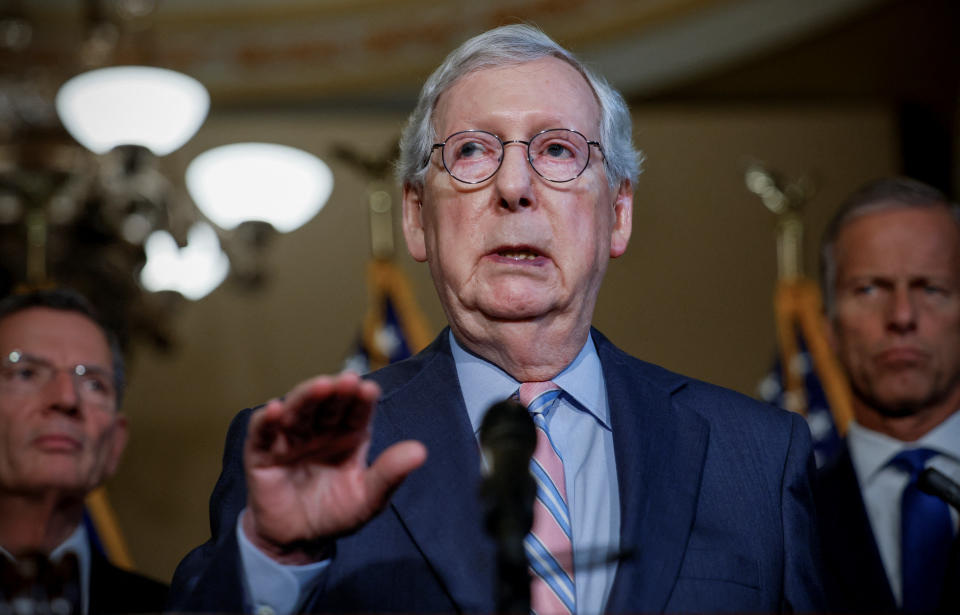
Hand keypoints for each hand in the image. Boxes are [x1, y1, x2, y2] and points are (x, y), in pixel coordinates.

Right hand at [242, 371, 426, 563]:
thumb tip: (421, 451)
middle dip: (337, 392)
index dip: (362, 399)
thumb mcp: (368, 498)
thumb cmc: (336, 512)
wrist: (299, 540)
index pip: (357, 411)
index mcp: (349, 435)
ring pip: (298, 410)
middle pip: (328, 404)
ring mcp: (290, 438)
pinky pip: (262, 432)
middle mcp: (320, 430)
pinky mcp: (262, 452)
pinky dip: (266, 419)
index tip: (370, 389)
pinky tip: (276, 409)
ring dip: (307, 397)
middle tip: (347, 380)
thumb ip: (390, 474)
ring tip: (321, 387)